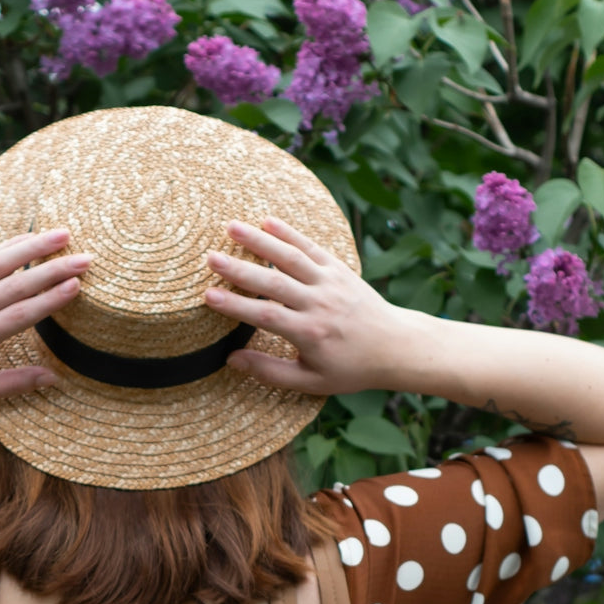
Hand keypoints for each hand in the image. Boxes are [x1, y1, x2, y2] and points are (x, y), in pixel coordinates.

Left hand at [0, 228, 90, 403]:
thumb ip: (12, 384)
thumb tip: (54, 379)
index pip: (20, 314)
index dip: (50, 299)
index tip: (76, 286)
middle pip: (16, 284)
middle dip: (53, 268)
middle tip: (86, 258)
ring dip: (33, 245)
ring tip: (63, 234)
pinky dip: (6, 246)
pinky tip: (29, 238)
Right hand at [204, 216, 408, 394]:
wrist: (395, 347)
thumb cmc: (350, 369)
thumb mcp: (310, 381)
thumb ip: (270, 372)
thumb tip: (232, 360)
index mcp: (310, 333)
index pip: (265, 315)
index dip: (235, 305)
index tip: (209, 296)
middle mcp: (319, 303)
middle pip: (273, 282)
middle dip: (239, 269)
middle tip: (210, 258)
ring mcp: (330, 282)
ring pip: (291, 257)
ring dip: (260, 240)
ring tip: (231, 227)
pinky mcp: (339, 269)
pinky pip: (311, 247)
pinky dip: (290, 233)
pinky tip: (267, 221)